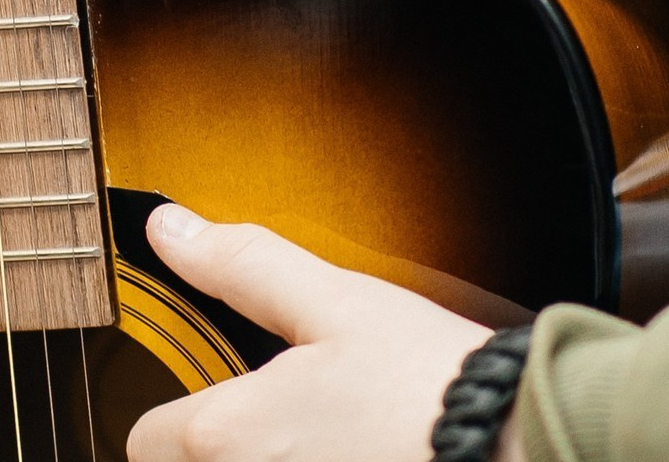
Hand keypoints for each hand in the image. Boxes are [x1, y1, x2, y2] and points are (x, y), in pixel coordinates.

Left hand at [127, 204, 518, 461]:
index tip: (214, 400)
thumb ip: (241, 266)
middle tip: (286, 422)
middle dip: (221, 452)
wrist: (522, 448)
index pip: (146, 441)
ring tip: (327, 438)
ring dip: (268, 461)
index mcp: (229, 437)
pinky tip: (357, 455)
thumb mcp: (333, 302)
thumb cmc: (429, 382)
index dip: (172, 413)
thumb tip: (168, 229)